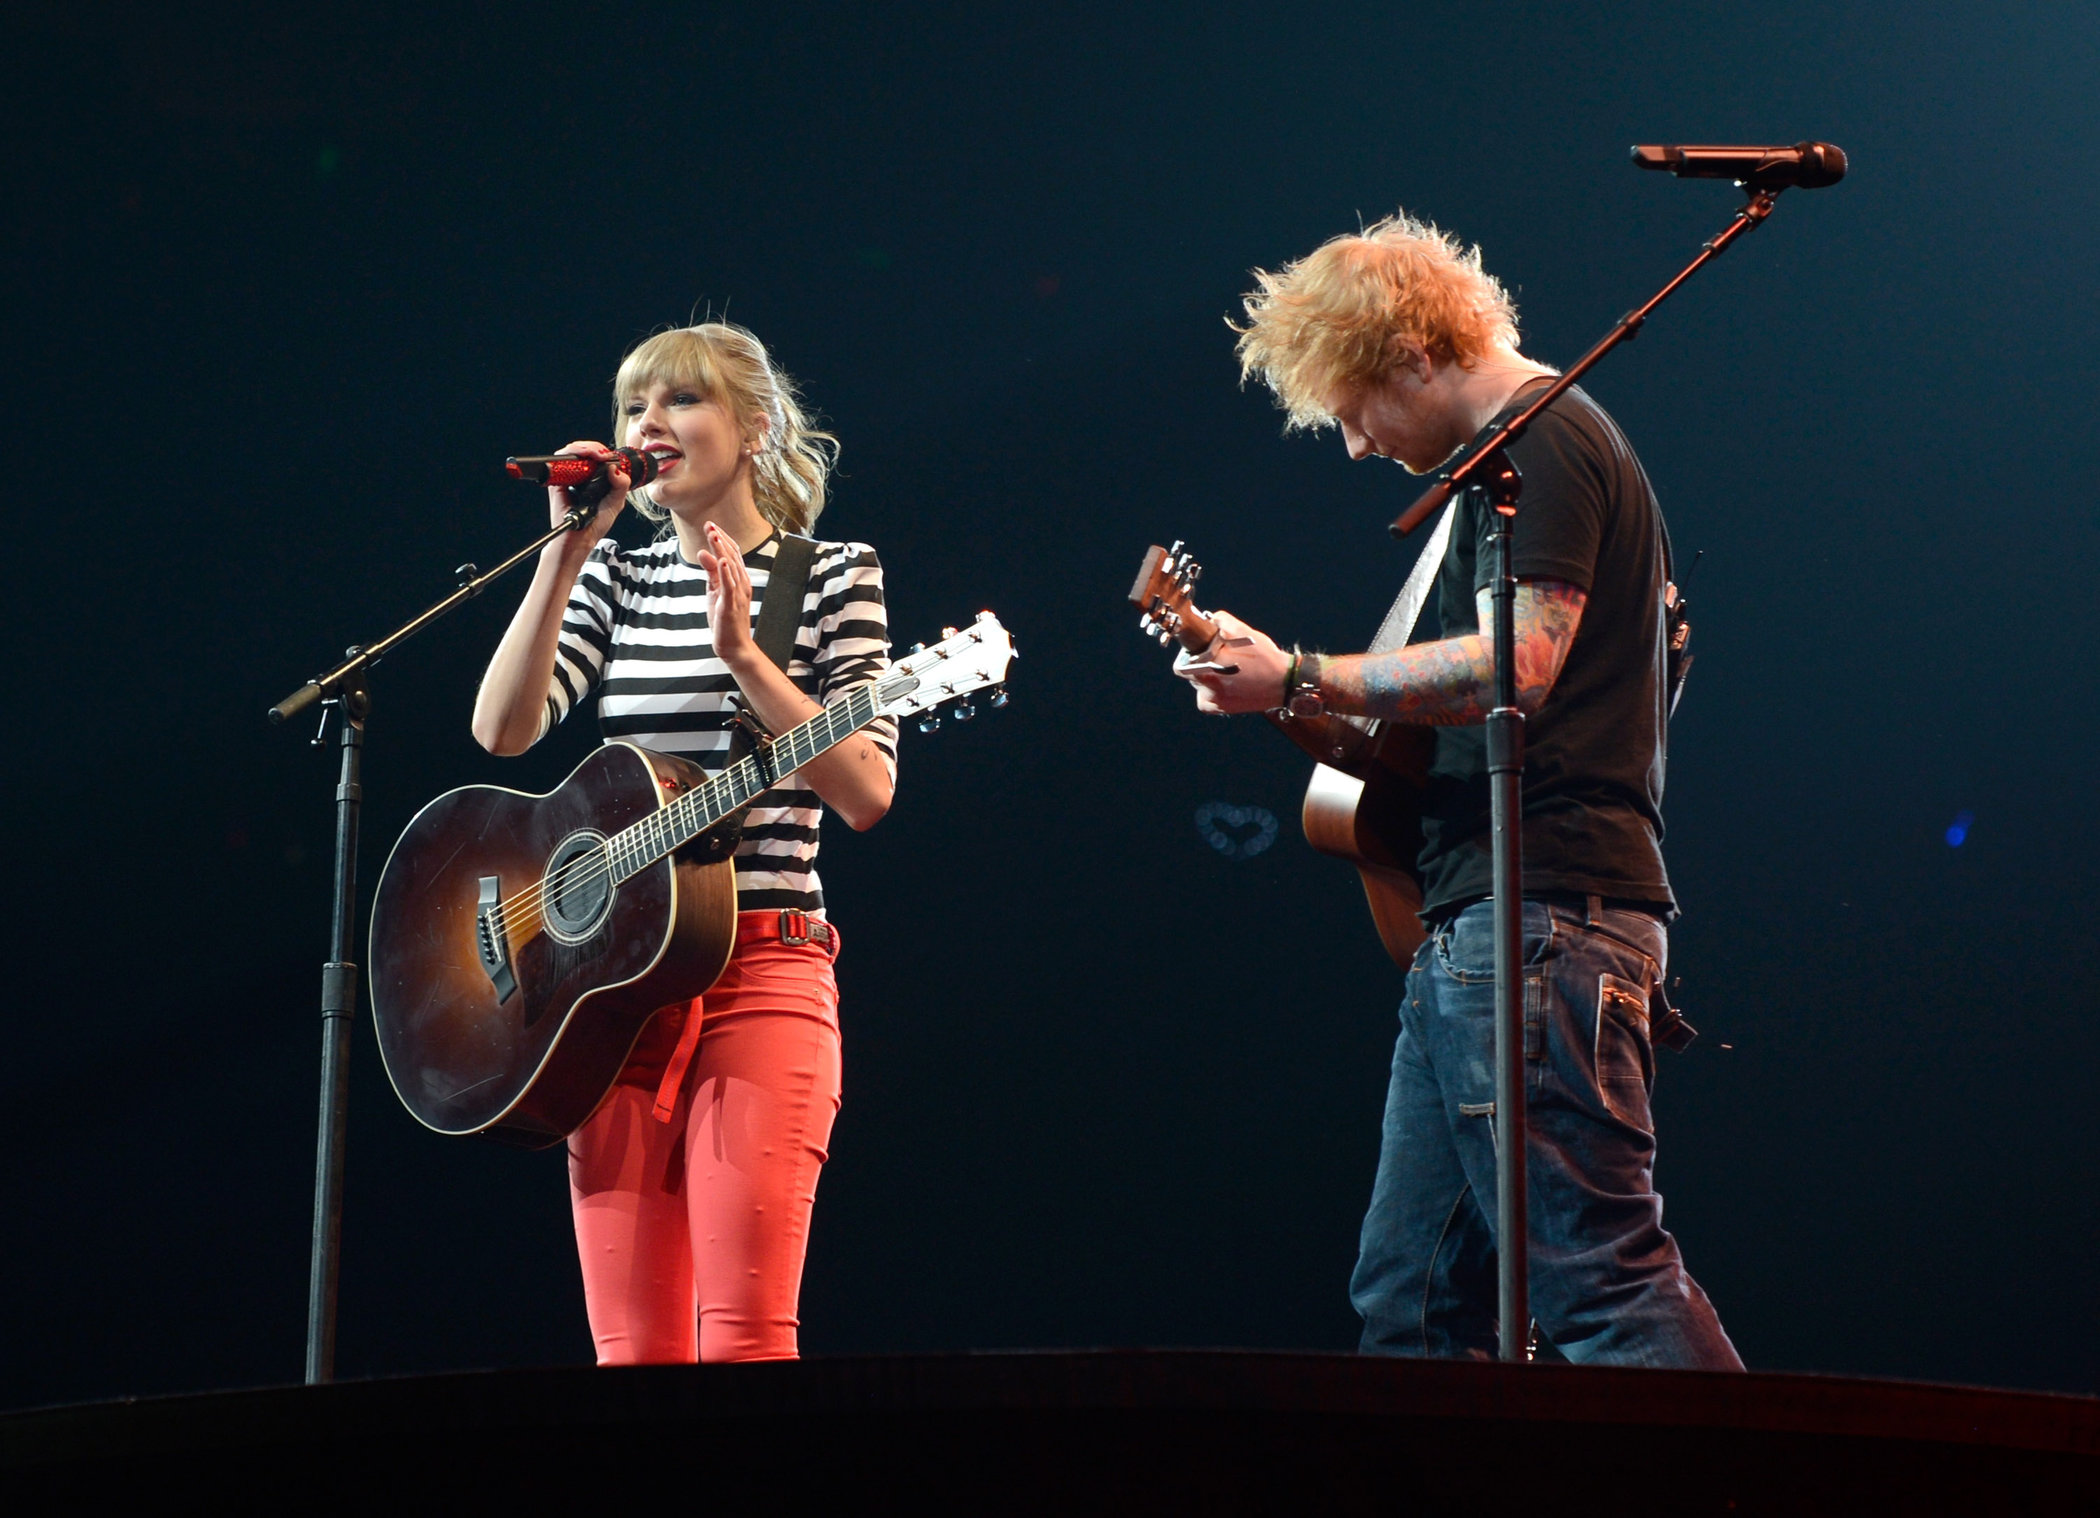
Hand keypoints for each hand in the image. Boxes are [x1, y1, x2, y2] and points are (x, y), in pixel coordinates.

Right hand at [544, 439, 628, 559]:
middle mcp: (581, 476)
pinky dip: (572, 453)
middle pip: (585, 451)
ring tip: (598, 455)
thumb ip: (621, 484)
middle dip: (595, 448)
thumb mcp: (616, 502)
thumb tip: (614, 468)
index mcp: (595, 479)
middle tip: (604, 455)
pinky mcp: (558, 481)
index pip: (597, 457)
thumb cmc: (596, 523)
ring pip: (573, 451)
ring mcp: (569, 477)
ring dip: (586, 448)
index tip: (611, 456)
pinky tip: (584, 456)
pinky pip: (561, 460)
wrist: (581, 538)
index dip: (603, 452)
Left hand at [697, 521, 757, 670]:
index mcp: (738, 579)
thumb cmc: (724, 619)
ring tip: (713, 535)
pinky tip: (722, 561)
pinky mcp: (731, 606)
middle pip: (732, 556)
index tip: (710, 525)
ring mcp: (738, 594)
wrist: (734, 646)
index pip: (731, 553)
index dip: (721, 538)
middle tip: (709, 524)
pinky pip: (730, 587)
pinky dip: (726, 573)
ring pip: (731, 568)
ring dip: (722, 550)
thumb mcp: (714, 591)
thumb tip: (702, 552)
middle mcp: (742, 583)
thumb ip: (710, 572)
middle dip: (720, 539)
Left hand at [1174, 610, 1289, 714]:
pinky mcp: (1223, 709)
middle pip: (1191, 674)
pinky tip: (1227, 684)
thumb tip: (1209, 619)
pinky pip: (1209, 700)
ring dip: (1208, 678)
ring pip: (1201, 686)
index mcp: (1206, 666)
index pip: (1181, 664)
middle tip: (1219, 658)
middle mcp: (1206, 687)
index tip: (1201, 650)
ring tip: (1228, 671)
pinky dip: (1214, 692)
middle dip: (1201, 664)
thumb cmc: (1264, 657)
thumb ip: (1221, 621)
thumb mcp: (1243, 630)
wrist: (1284, 682)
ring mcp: (1214, 701)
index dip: (1189, 654)